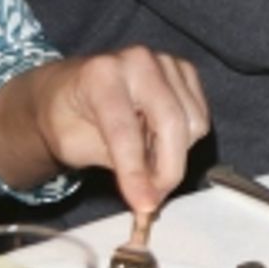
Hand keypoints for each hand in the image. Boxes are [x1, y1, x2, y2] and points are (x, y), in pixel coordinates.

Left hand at [0, 48, 208, 215]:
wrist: (69, 89)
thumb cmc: (68, 118)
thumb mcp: (74, 146)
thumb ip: (114, 166)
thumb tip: (150, 199)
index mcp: (102, 75)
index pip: (126, 131)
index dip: (137, 174)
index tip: (145, 207)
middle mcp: (138, 60)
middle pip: (172, 124)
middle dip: (167, 171)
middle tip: (151, 198)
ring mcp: (165, 61)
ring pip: (193, 123)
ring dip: (175, 155)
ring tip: (146, 159)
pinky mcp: (183, 69)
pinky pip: (200, 116)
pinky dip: (184, 139)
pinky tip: (157, 139)